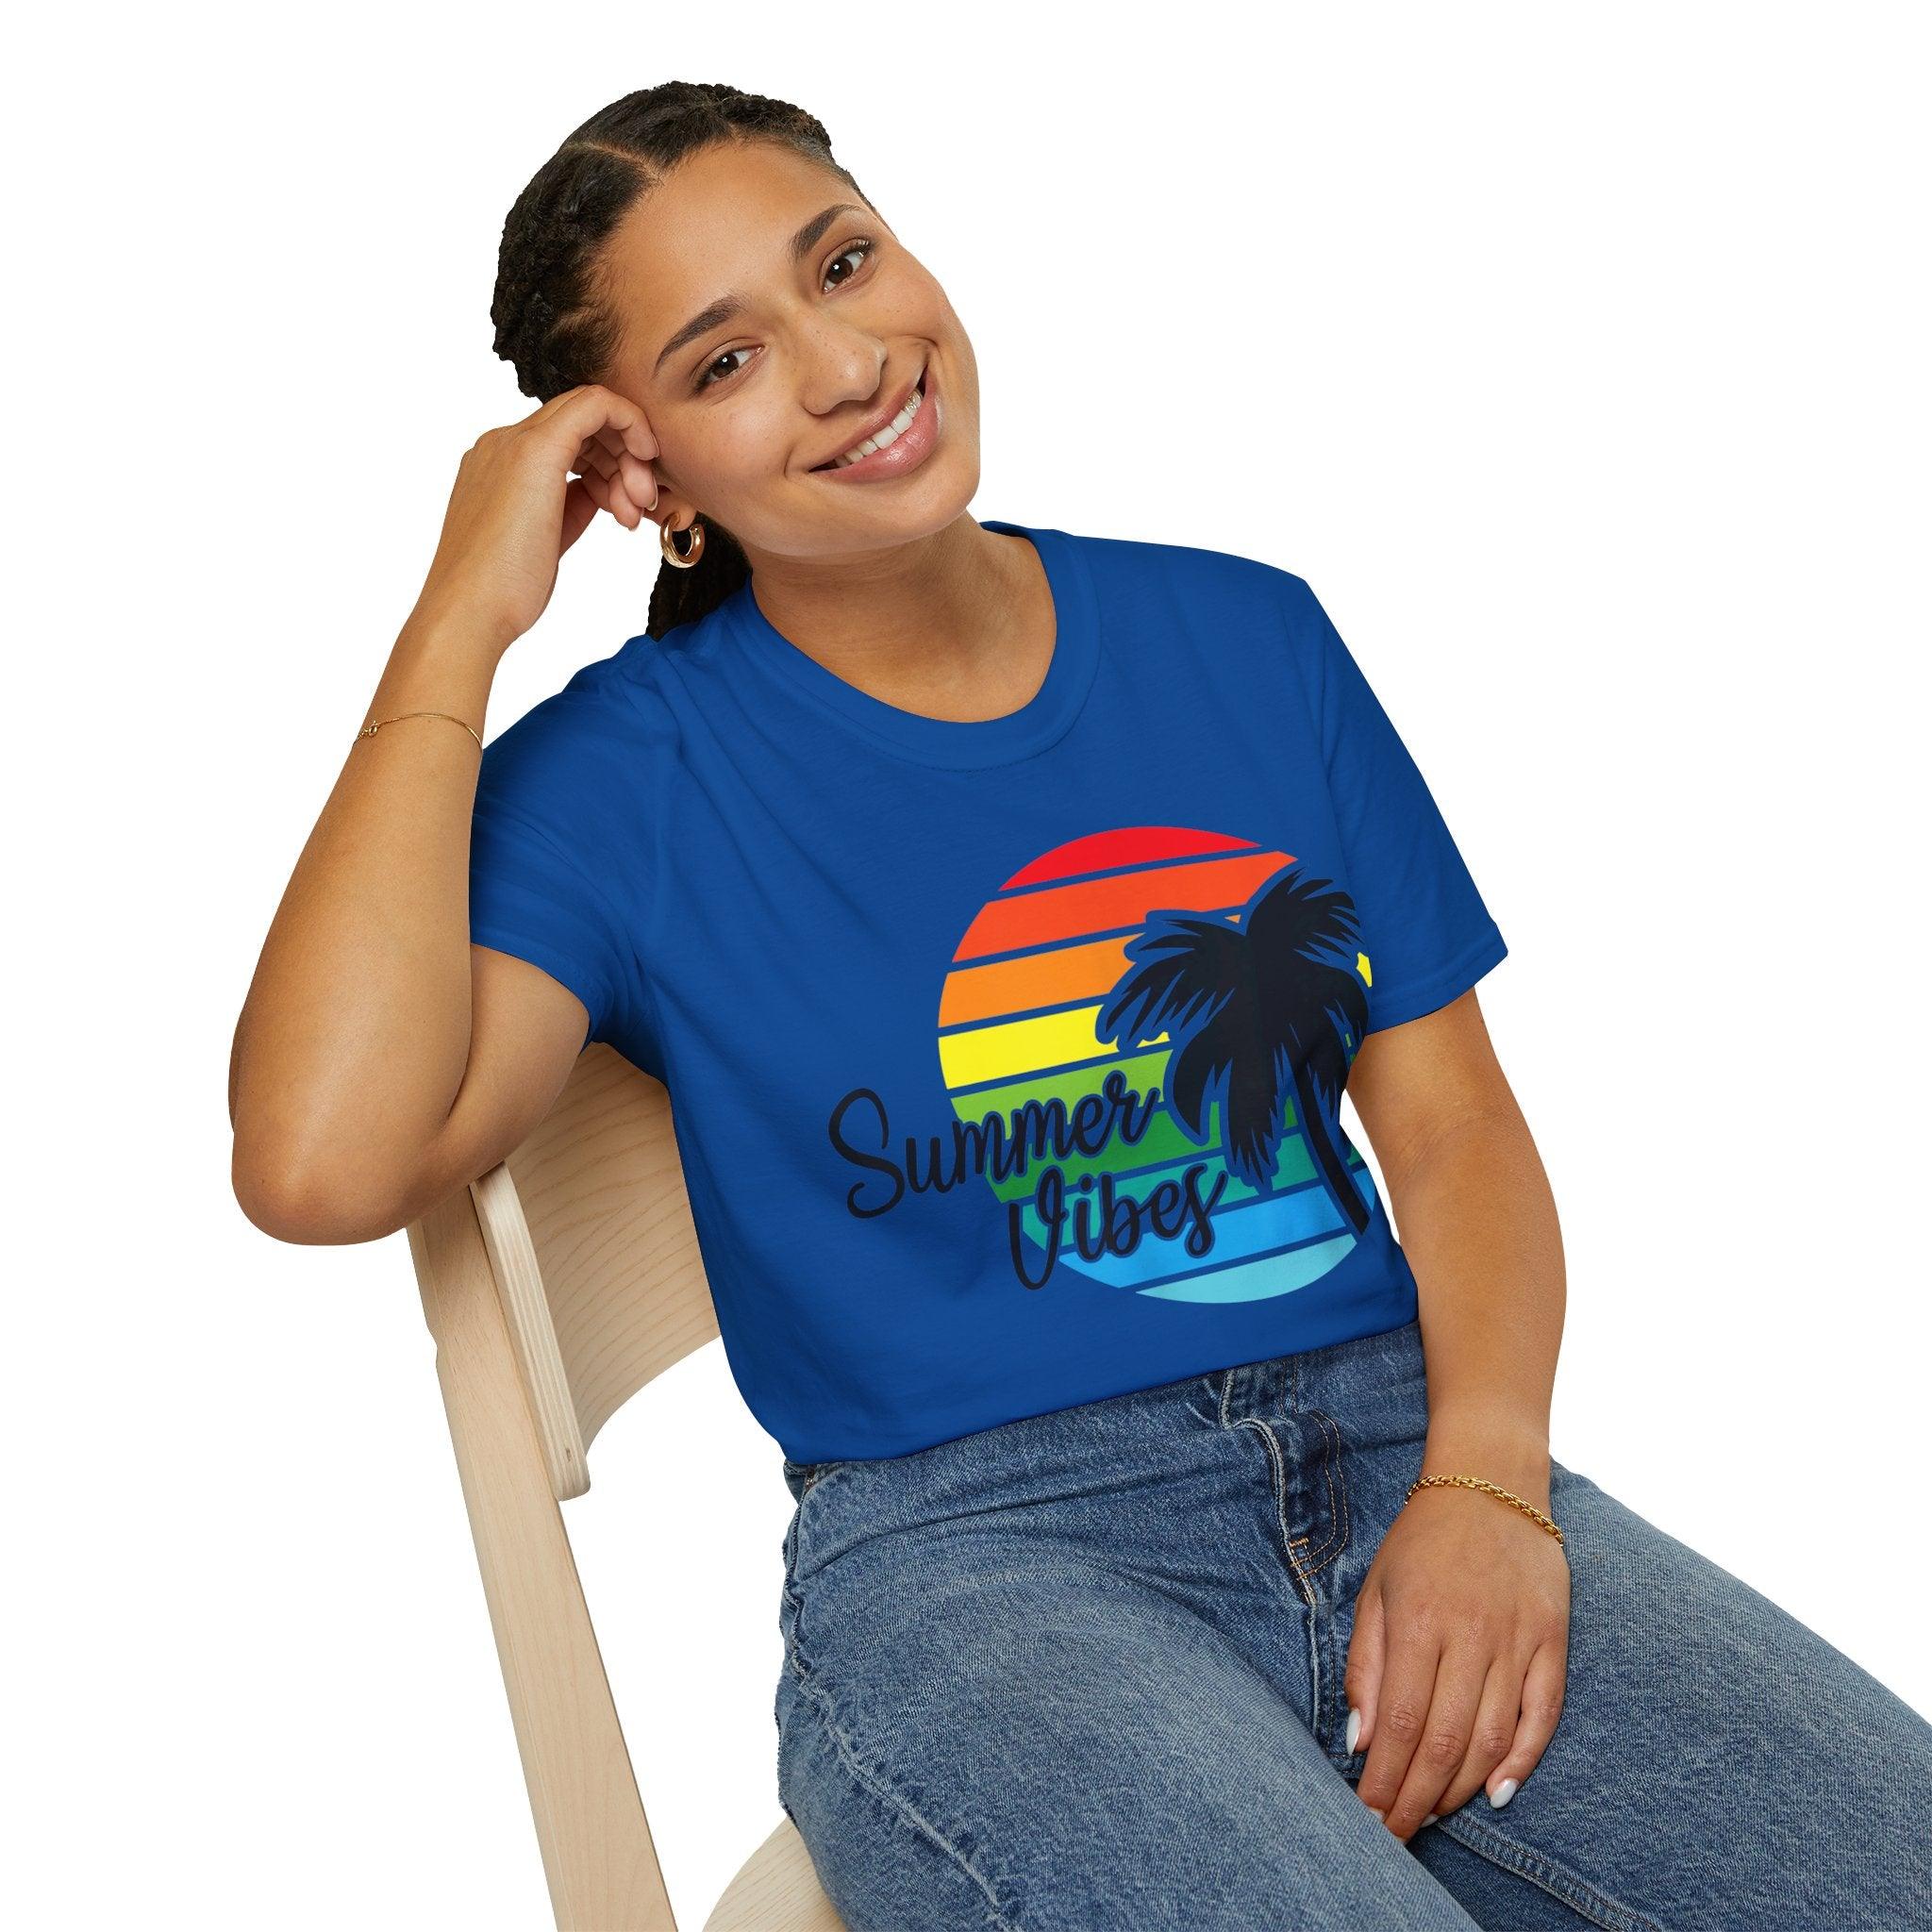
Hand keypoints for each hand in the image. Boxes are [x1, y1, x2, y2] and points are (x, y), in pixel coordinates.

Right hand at [410, 384, 660, 656]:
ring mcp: (514, 442)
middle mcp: (502, 443)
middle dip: (623, 459)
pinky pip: (596, 405)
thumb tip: (600, 492)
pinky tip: (645, 459)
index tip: (628, 502)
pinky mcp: (535, 450)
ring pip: (591, 413)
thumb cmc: (503, 591)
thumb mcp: (546, 538)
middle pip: (581, 424)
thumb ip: (570, 505)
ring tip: (634, 512)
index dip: (608, 463)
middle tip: (640, 506)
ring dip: (628, 457)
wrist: (470, 611)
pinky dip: (631, 424)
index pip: (567, 439)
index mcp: (499, 464)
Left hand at [1344, 1475, 1569, 1837]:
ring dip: (1461, 1788)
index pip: (1401, 1724)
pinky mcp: (1553, 1640)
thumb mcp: (1376, 1590)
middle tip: (1397, 1835)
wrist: (1491, 1482)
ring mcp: (1518, 1639)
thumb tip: (1360, 1741)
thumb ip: (1365, 1666)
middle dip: (1417, 1800)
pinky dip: (1523, 1761)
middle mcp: (1471, 1635)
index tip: (1368, 1818)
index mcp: (1419, 1621)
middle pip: (1445, 1742)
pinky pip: (1543, 1715)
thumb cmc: (1423, 1540)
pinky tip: (1497, 1793)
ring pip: (1493, 1739)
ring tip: (1433, 1815)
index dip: (1385, 1780)